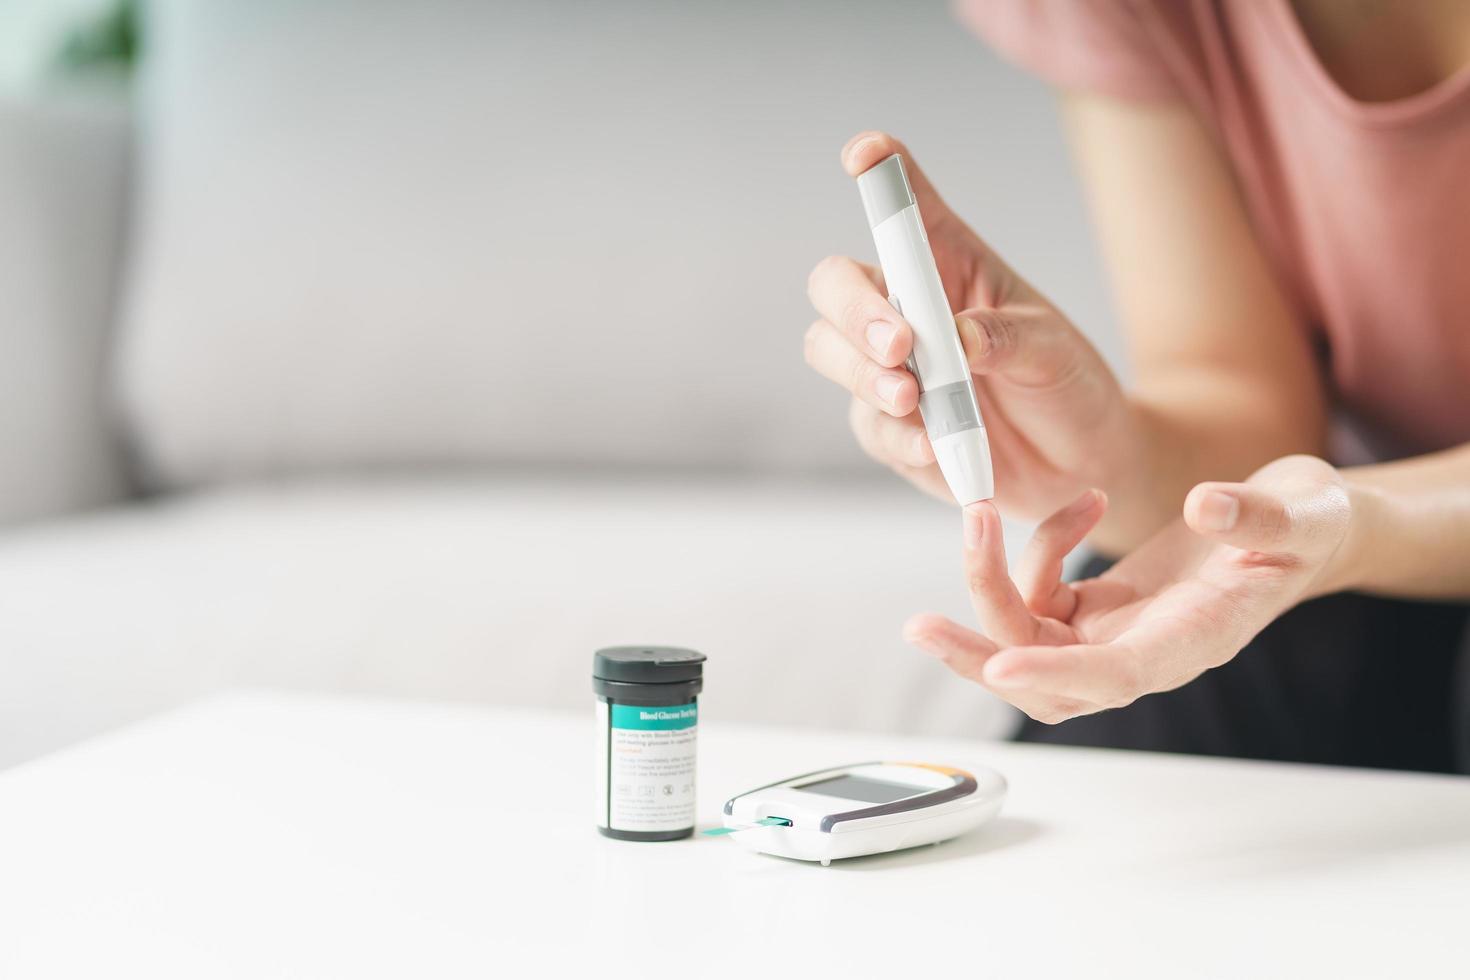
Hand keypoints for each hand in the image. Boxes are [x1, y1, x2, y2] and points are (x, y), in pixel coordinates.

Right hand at [804, 131, 1130, 521]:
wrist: (1077, 463)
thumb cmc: (1065, 386)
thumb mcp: (1054, 350)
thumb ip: (1006, 338)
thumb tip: (958, 339)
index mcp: (949, 265)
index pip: (905, 209)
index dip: (879, 173)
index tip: (865, 155)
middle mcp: (906, 309)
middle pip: (835, 286)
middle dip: (855, 310)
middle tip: (901, 344)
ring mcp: (887, 370)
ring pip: (830, 352)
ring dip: (862, 373)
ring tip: (913, 400)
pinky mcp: (887, 427)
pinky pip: (868, 425)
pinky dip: (896, 435)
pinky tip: (932, 445)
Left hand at [905, 455, 1351, 722]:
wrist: (1297, 527)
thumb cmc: (1307, 528)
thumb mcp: (1304, 513)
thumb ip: (1261, 515)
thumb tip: (1208, 506)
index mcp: (1194, 642)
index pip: (1116, 676)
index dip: (1058, 675)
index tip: (1003, 667)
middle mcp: (1143, 651)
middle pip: (1044, 682)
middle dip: (978, 658)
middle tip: (918, 628)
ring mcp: (1114, 634)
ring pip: (1025, 639)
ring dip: (989, 582)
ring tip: (981, 512)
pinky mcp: (1096, 608)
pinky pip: (1040, 593)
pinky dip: (1038, 548)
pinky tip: (1079, 503)